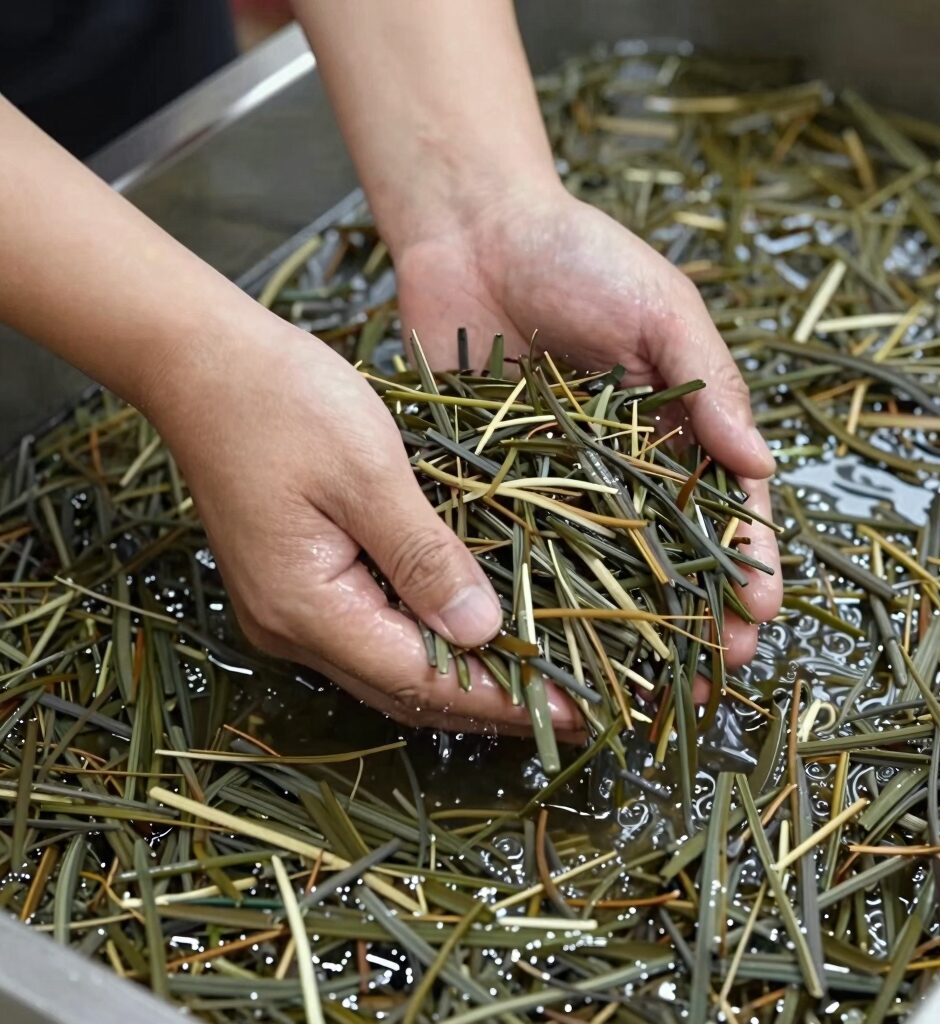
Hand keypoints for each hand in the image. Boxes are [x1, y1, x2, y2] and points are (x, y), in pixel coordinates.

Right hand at [154, 317, 584, 737]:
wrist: (200, 364)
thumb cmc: (281, 402)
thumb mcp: (368, 472)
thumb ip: (425, 557)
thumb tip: (482, 631)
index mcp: (307, 607)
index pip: (423, 679)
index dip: (503, 699)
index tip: (576, 711)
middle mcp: (292, 628)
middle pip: (407, 690)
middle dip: (492, 704)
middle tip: (573, 709)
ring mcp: (287, 612)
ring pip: (389, 671)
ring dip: (463, 682)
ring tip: (537, 684)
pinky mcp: (295, 586)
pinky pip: (374, 637)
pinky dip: (428, 648)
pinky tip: (471, 640)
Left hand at [394, 184, 782, 667]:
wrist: (472, 229)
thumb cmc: (579, 253)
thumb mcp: (661, 306)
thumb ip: (710, 382)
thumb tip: (763, 465)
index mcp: (677, 421)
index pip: (725, 502)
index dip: (747, 556)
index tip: (759, 608)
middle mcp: (624, 460)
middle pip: (670, 548)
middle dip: (698, 607)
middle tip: (714, 664)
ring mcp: (560, 475)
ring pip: (600, 561)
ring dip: (626, 616)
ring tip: (643, 670)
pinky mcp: (497, 477)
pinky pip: (523, 539)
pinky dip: (539, 585)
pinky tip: (552, 632)